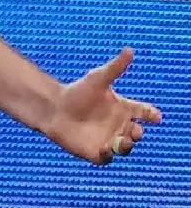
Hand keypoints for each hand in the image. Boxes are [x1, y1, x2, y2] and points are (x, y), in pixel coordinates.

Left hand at [42, 47, 161, 164]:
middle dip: (137, 132)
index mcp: (123, 108)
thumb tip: (129, 50)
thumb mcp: (97, 79)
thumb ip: (115, 67)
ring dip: (127, 145)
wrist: (53, 107)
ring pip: (125, 147)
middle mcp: (119, 125)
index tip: (155, 116)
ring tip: (123, 140)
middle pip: (136, 132)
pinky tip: (104, 148)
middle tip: (134, 129)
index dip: (151, 115)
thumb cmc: (77, 92)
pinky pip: (106, 157)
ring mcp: (108, 139)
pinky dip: (108, 154)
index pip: (144, 112)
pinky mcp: (94, 151)